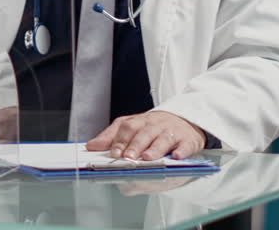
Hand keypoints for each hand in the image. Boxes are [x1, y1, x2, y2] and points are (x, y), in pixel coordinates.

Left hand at [85, 110, 205, 160]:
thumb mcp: (132, 127)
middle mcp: (155, 124)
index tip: (113, 153)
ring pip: (163, 138)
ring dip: (155, 148)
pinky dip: (181, 151)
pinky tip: (176, 157)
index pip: (126, 127)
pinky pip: (185, 145)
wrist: (185, 121)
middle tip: (128, 158)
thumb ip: (111, 137)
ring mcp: (172, 131)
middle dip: (135, 145)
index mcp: (139, 121)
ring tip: (148, 158)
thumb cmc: (153, 128)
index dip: (119, 140)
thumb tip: (91, 146)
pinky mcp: (188, 140)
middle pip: (144, 133)